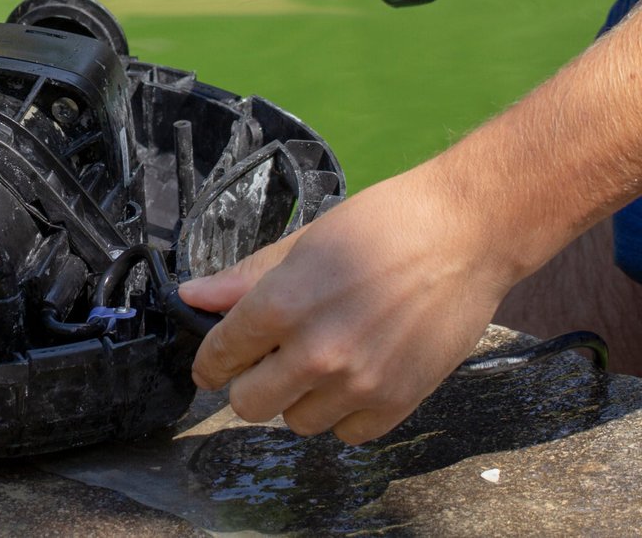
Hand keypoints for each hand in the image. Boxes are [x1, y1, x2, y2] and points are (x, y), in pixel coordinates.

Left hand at [179, 165, 517, 444]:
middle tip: (267, 361)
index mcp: (282, 304)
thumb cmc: (382, 224)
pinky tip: (353, 377)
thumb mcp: (303, 242)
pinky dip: (344, 413)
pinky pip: (348, 433)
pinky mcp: (400, 401)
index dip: (210, 362)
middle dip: (249, 384)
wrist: (465, 234)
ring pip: (298, 422)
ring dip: (299, 398)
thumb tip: (193, 296)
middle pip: (249, 405)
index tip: (212, 365)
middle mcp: (317, 352)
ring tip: (320, 361)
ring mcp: (360, 383)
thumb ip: (245, 278)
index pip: (220, 356)